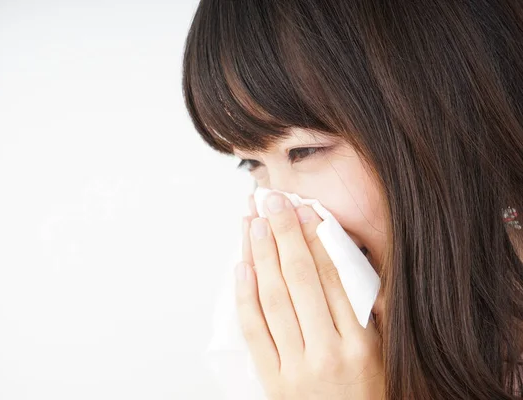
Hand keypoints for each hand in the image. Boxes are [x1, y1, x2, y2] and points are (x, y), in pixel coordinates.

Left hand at [235, 192, 384, 399]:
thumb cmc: (366, 396)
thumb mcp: (381, 356)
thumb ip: (366, 313)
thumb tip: (340, 260)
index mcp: (360, 343)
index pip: (333, 278)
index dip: (316, 239)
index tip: (305, 209)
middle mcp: (327, 351)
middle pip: (300, 279)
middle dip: (284, 233)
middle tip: (272, 200)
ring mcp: (296, 366)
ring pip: (273, 298)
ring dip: (261, 255)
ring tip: (253, 222)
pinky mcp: (271, 379)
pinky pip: (254, 331)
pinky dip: (245, 296)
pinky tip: (241, 266)